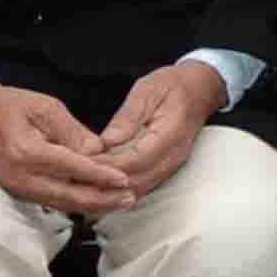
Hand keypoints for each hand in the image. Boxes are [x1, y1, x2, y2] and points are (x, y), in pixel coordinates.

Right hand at [0, 84, 134, 217]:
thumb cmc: (15, 106)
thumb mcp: (48, 108)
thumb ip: (74, 132)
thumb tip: (99, 152)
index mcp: (26, 152)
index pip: (70, 168)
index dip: (99, 175)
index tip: (124, 179)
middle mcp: (20, 176)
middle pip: (67, 195)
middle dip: (101, 199)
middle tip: (130, 197)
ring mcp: (18, 187)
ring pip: (61, 203)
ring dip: (92, 205)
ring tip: (121, 201)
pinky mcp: (20, 190)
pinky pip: (53, 201)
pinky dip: (77, 202)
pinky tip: (99, 201)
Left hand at [91, 58, 228, 193]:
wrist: (201, 88)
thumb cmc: (173, 85)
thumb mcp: (147, 90)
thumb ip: (128, 116)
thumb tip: (107, 141)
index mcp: (170, 134)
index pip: (134, 161)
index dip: (106, 166)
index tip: (80, 163)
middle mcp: (173, 156)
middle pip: (136, 182)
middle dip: (104, 184)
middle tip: (75, 178)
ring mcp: (172, 165)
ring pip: (139, 190)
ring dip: (111, 191)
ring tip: (83, 184)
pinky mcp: (166, 168)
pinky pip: (143, 186)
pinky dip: (120, 189)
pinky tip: (101, 185)